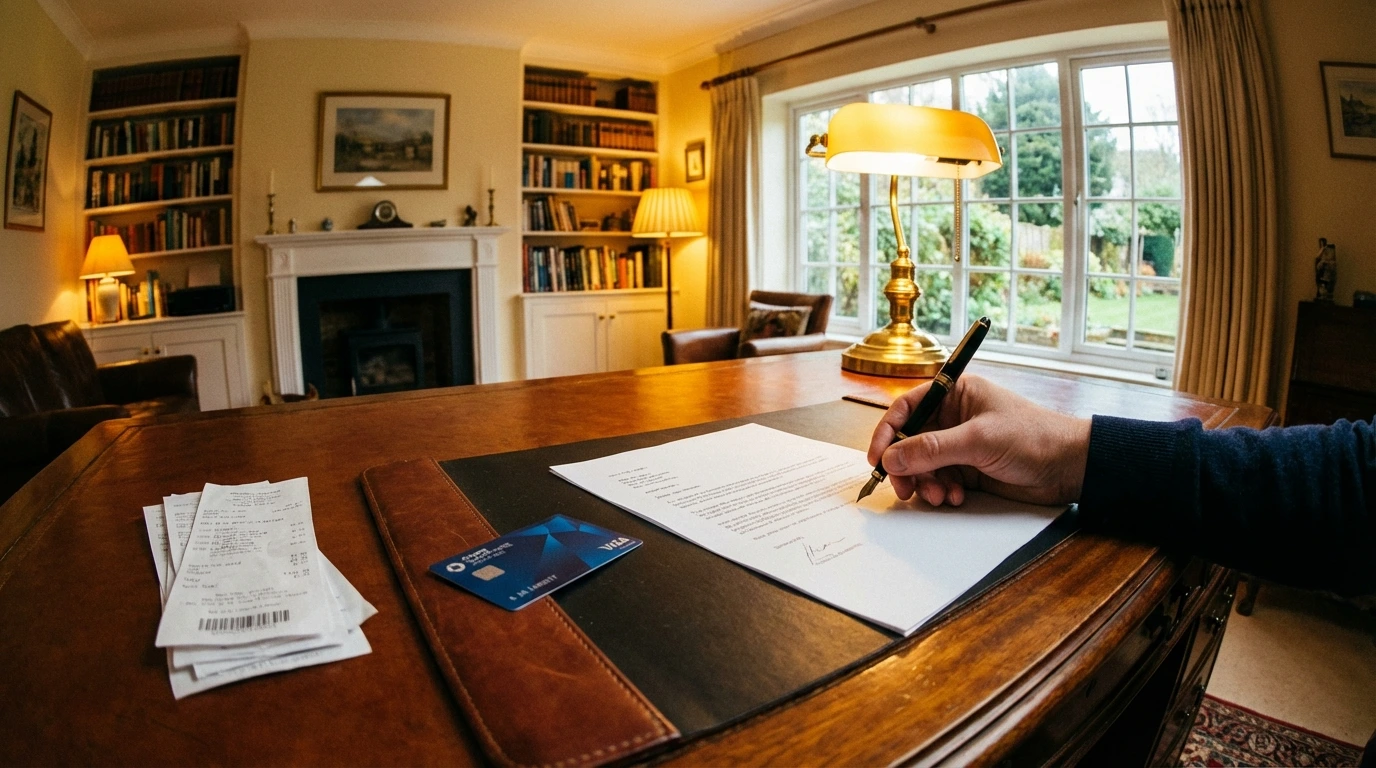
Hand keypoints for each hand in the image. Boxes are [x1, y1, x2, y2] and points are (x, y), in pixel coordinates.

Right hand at [866, 374, 1091, 506]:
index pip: (906, 409)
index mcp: (955, 394)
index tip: (877, 458)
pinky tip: (957, 497)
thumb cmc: (1033, 437)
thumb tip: (892, 458)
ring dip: (926, 483)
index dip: (887, 433)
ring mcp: (960, 445)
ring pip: (922, 466)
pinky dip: (941, 492)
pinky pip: (939, 481)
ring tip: (941, 495)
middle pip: (909, 441)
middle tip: (906, 488)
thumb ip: (931, 448)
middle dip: (906, 467)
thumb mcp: (978, 440)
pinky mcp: (968, 469)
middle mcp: (953, 418)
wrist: (1070, 467)